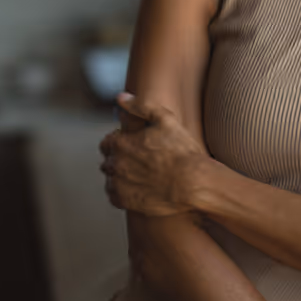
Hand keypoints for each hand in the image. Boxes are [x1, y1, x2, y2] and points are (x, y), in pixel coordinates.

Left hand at [99, 92, 208, 215]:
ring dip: (120, 176)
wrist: (194, 183)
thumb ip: (140, 106)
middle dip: (119, 159)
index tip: (133, 145)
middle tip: (139, 161)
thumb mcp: (165, 119)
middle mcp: (116, 164)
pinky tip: (138, 188)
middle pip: (108, 161)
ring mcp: (120, 185)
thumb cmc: (182, 151)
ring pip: (110, 179)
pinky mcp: (126, 202)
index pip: (106, 143)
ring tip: (140, 176)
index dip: (119, 142)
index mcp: (121, 143)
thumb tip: (121, 98)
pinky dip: (122, 193)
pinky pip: (114, 197)